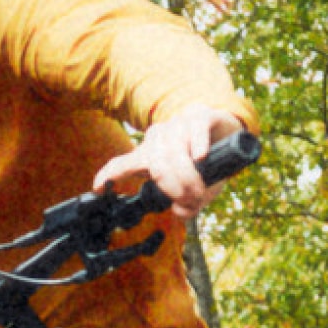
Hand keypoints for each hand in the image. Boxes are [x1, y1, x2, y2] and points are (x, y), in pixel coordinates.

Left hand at [94, 103, 242, 218]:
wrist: (229, 132)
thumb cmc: (207, 163)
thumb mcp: (196, 189)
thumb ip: (187, 203)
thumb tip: (180, 212)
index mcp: (150, 154)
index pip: (124, 163)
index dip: (110, 174)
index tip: (98, 188)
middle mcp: (159, 138)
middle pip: (158, 167)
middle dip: (175, 189)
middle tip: (193, 200)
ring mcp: (178, 125)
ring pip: (175, 153)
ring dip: (188, 177)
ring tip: (202, 190)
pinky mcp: (199, 116)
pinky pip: (194, 131)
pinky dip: (197, 147)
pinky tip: (201, 157)